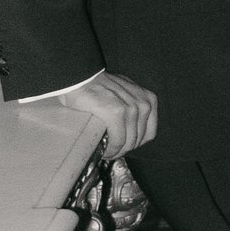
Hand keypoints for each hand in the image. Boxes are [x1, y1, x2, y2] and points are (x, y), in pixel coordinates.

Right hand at [19, 66, 157, 155]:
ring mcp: (131, 108)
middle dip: (124, 149)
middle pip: (138, 140)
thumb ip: (133, 107)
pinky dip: (111, 149)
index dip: (135, 143)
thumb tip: (131, 131)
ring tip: (106, 152)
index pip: (149, 133)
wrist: (81, 78)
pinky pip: (118, 140)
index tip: (123, 147)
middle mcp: (143, 104)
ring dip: (117, 151)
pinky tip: (103, 150)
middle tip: (111, 152)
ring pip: (128, 143)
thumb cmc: (100, 87)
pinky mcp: (116, 112)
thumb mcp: (125, 93)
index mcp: (149, 100)